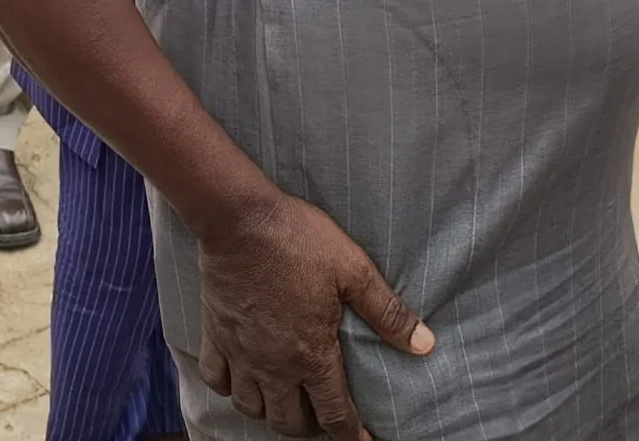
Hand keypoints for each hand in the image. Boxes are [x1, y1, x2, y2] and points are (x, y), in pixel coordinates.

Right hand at [196, 188, 431, 436]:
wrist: (241, 219)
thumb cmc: (298, 240)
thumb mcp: (353, 270)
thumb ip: (387, 312)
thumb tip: (424, 345)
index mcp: (311, 354)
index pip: (334, 415)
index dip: (352, 435)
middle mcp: (274, 365)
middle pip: (288, 422)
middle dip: (309, 426)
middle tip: (322, 413)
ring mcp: (241, 353)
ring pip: (251, 408)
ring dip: (270, 410)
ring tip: (284, 398)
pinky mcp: (215, 334)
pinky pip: (215, 380)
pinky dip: (229, 388)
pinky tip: (241, 378)